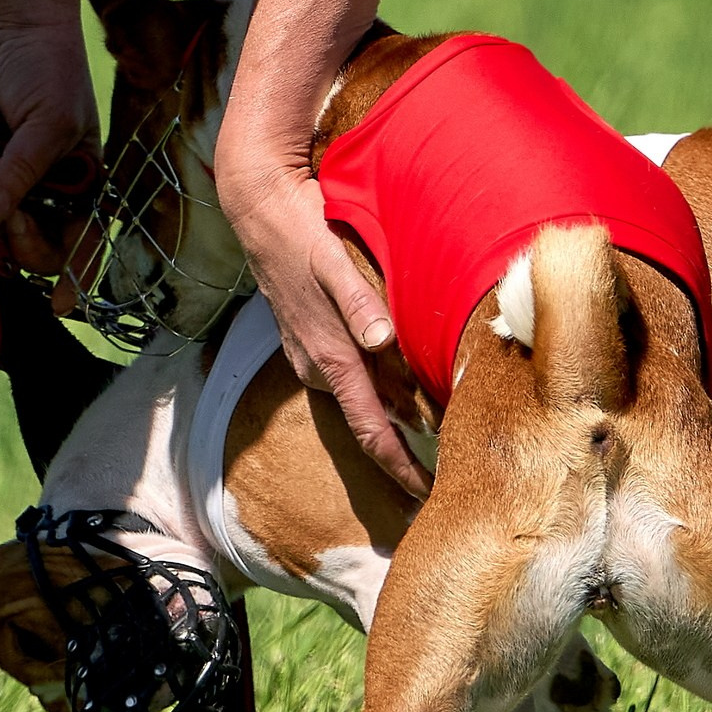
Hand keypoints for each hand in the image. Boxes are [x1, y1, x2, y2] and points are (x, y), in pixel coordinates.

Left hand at [0, 12, 96, 267]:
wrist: (7, 25)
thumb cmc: (47, 70)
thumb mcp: (51, 123)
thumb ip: (25, 172)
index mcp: (79, 185)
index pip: (78, 243)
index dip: (73, 277)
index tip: (61, 304)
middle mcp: (41, 192)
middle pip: (28, 247)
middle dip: (15, 230)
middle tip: (4, 204)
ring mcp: (1, 182)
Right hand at [219, 144, 431, 499]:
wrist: (260, 214)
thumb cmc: (303, 236)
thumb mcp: (334, 263)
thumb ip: (359, 303)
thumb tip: (382, 340)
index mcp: (332, 359)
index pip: (371, 429)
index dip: (399, 466)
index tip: (426, 497)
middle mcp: (320, 367)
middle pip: (373, 422)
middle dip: (408, 448)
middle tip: (452, 469)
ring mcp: (313, 357)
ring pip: (365, 397)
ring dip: (399, 415)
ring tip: (443, 431)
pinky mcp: (312, 341)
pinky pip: (354, 376)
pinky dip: (382, 386)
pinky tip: (408, 384)